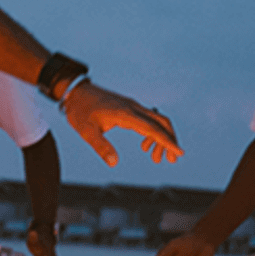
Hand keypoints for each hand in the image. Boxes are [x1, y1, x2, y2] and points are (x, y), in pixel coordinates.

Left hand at [61, 81, 182, 166]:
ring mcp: (132, 106)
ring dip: (161, 138)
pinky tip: (145, 145)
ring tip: (155, 158)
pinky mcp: (129, 107)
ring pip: (156, 120)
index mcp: (125, 114)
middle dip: (169, 141)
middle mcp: (133, 108)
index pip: (152, 128)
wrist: (75, 92)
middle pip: (161, 122)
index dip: (167, 141)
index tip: (179, 153)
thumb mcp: (86, 131)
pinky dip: (152, 132)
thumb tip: (114, 163)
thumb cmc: (80, 111)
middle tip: (170, 161)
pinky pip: (148, 118)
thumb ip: (101, 147)